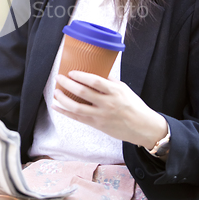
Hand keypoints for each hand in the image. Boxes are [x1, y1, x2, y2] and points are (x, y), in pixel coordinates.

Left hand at [53, 71, 167, 149]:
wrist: (143, 127)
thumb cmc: (134, 106)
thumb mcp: (124, 89)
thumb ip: (109, 81)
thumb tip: (95, 72)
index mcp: (114, 91)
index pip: (95, 81)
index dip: (81, 76)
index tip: (71, 72)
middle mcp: (107, 103)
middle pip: (82, 93)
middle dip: (68, 84)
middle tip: (59, 78)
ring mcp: (101, 115)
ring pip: (77, 107)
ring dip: (63, 99)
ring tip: (56, 92)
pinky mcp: (97, 125)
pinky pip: (78, 118)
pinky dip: (65, 112)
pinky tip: (57, 106)